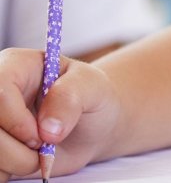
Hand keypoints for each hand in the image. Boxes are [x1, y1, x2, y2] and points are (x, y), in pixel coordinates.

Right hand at [0, 48, 119, 180]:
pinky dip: (8, 172)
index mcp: (15, 66)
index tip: (43, 135)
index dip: (16, 120)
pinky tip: (26, 161)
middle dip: (16, 149)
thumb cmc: (91, 98)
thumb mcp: (93, 87)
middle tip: (43, 145)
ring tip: (38, 153)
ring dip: (15, 163)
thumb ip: (71, 97)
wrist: (91, 127)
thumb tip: (48, 128)